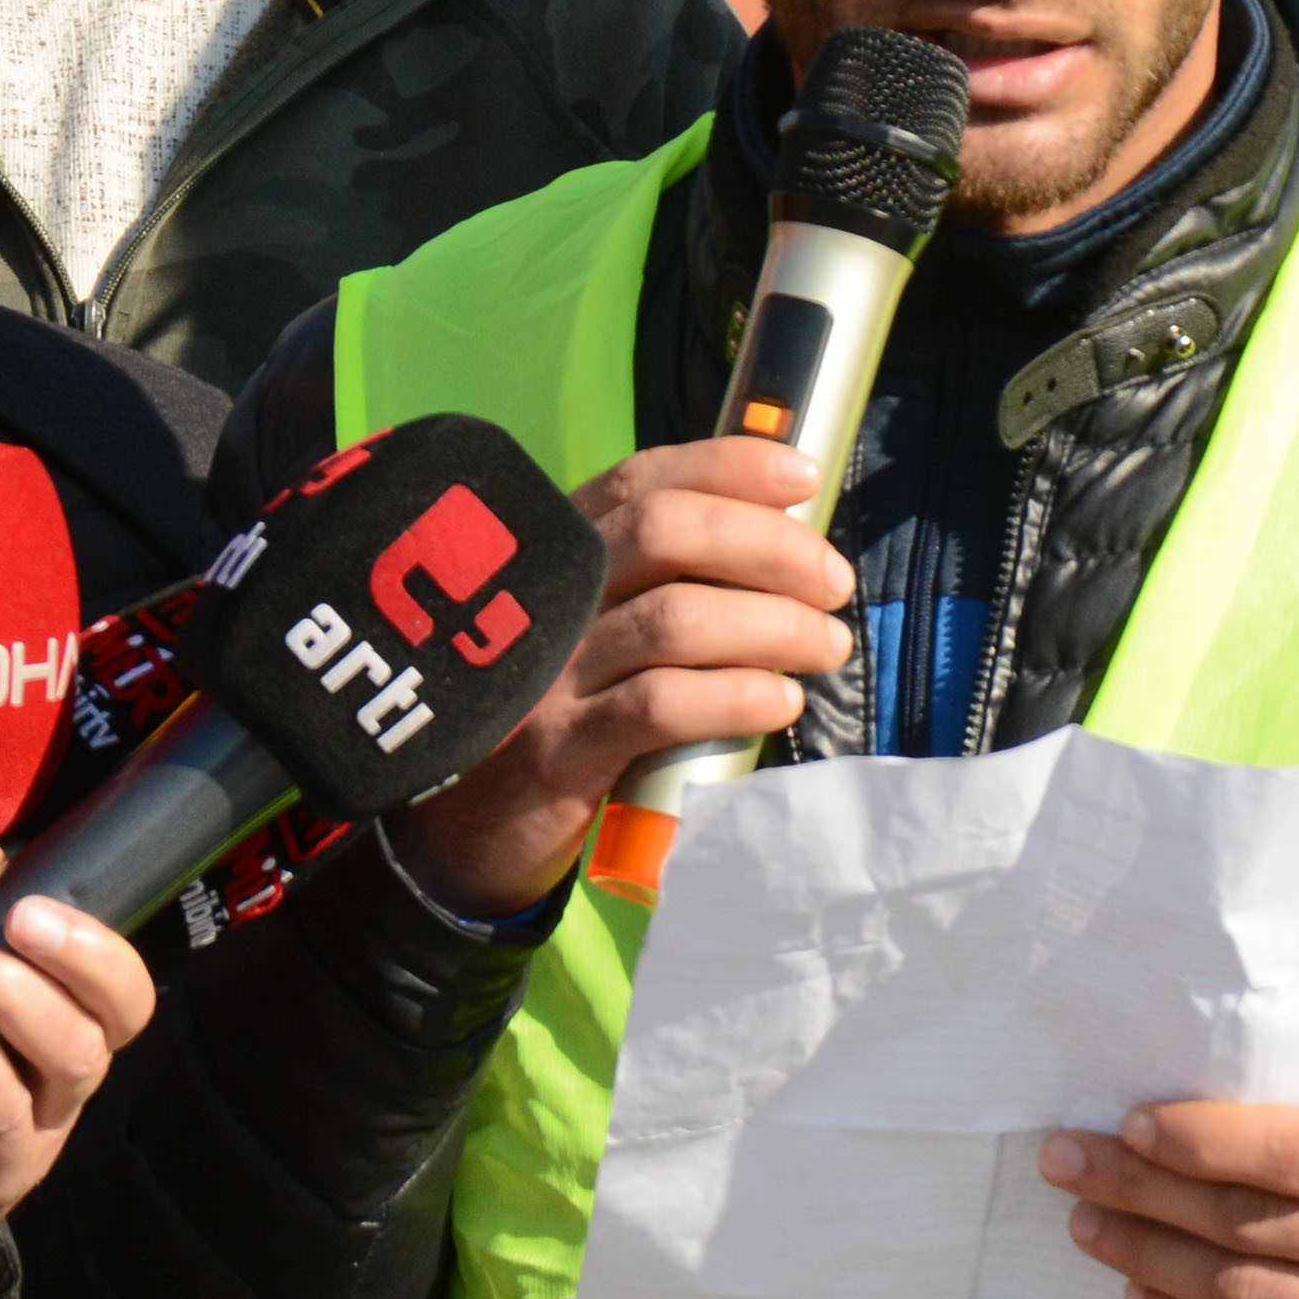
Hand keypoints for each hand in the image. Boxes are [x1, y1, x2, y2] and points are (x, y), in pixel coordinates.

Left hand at [0, 882, 159, 1298]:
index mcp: (76, 1011)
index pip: (114, 958)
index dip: (83, 917)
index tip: (18, 881)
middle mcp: (77, 1060)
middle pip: (125, 1003)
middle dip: (80, 951)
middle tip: (17, 912)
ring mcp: (48, 1116)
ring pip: (71, 1051)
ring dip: (11, 993)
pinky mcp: (5, 1163)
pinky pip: (2, 1107)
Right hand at [386, 433, 852, 908]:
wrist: (465, 832)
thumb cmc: (557, 715)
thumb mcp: (592, 634)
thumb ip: (659, 586)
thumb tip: (786, 549)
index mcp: (558, 556)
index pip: (642, 481)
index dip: (727, 466)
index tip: (803, 477)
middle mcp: (547, 599)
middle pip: (664, 533)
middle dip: (768, 545)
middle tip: (833, 583)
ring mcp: (548, 674)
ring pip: (674, 618)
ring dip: (772, 625)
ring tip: (826, 647)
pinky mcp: (559, 750)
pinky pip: (659, 706)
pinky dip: (735, 695)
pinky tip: (778, 702)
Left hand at [1042, 1075, 1298, 1298]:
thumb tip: (1211, 1081)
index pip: (1298, 1150)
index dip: (1202, 1139)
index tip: (1128, 1125)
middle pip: (1255, 1224)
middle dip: (1147, 1192)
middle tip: (1071, 1168)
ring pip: (1245, 1296)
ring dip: (1151, 1258)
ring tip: (1090, 1228)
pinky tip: (1143, 1295)